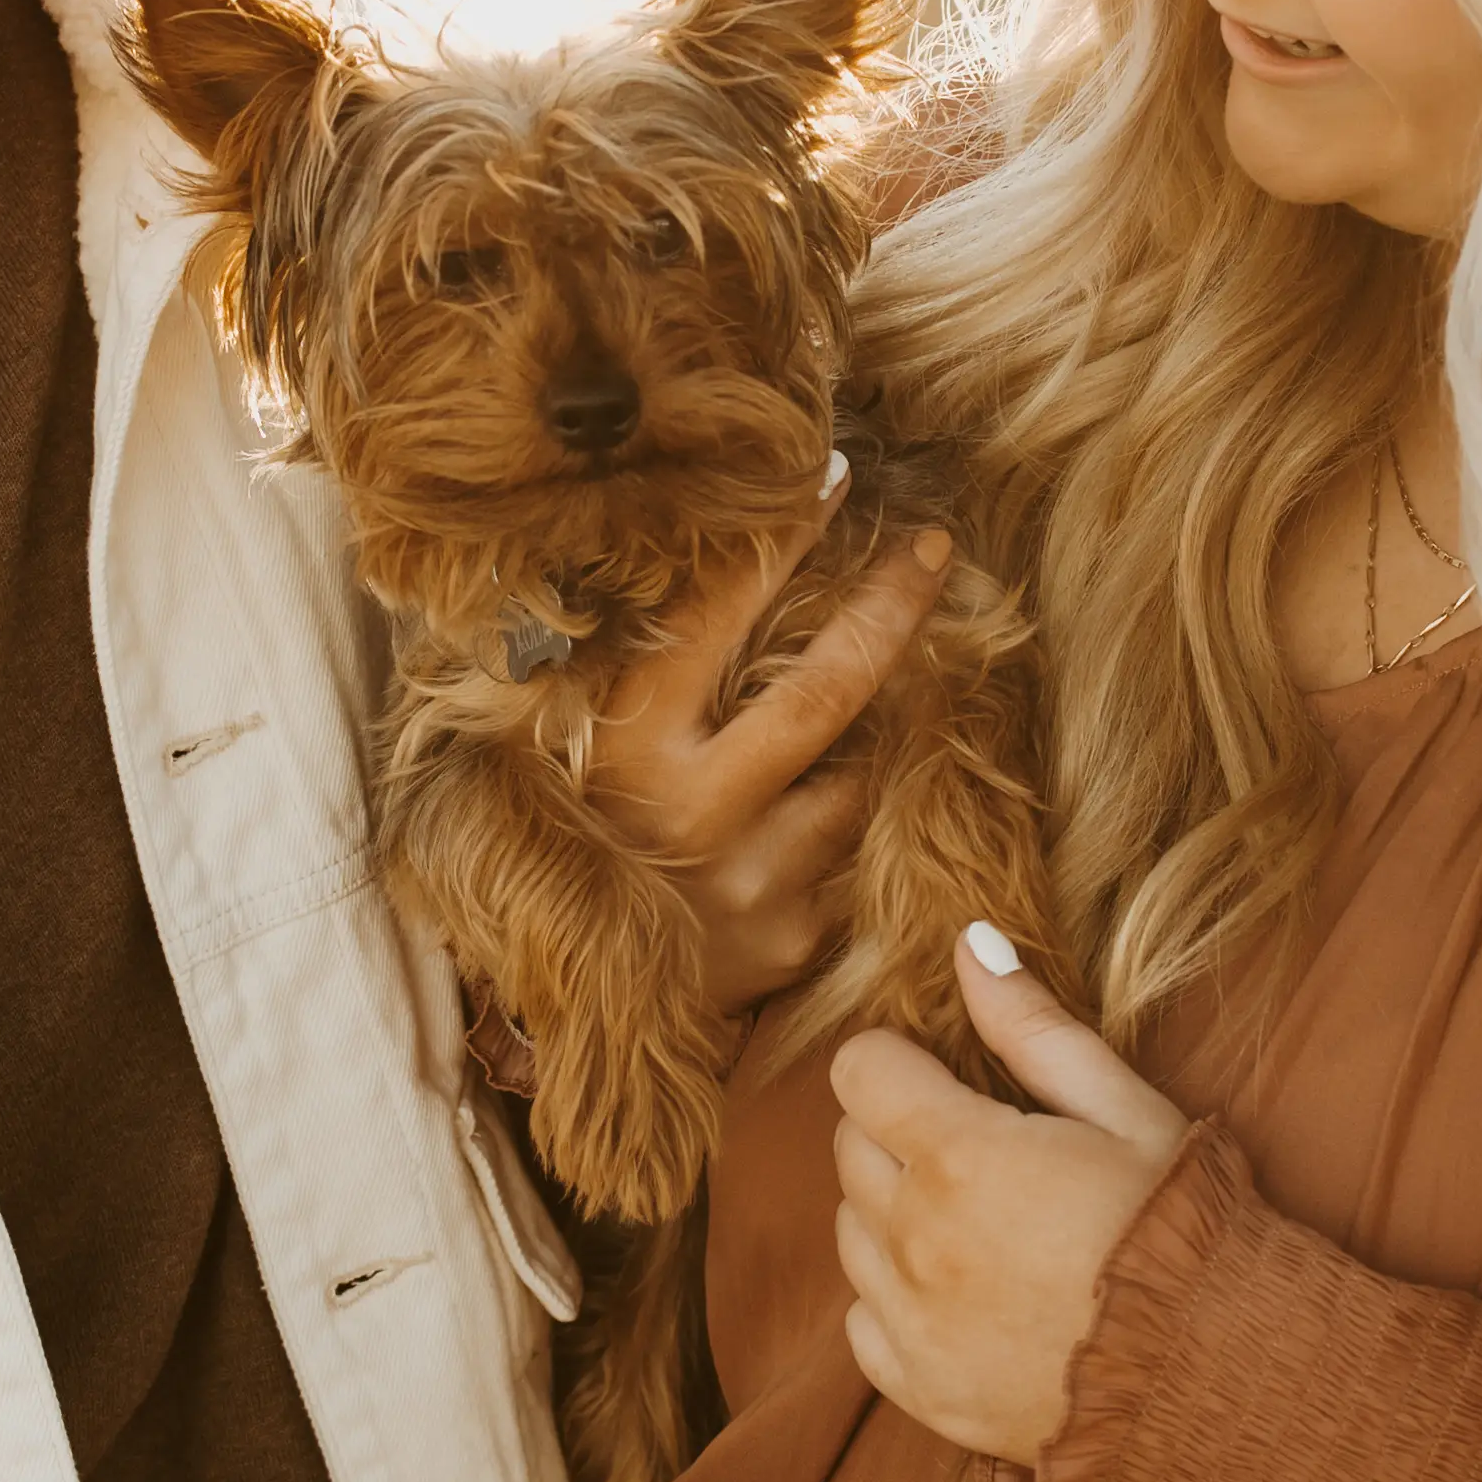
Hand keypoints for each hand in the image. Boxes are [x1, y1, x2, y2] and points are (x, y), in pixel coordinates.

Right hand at [583, 473, 954, 1011]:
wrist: (568, 1008)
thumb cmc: (557, 849)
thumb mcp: (548, 751)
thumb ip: (613, 675)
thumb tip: (682, 559)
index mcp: (624, 746)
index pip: (715, 615)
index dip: (779, 541)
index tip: (832, 473)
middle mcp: (692, 809)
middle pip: (825, 690)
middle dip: (888, 610)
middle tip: (933, 548)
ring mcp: (752, 879)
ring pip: (852, 781)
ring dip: (861, 749)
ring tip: (852, 727)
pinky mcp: (792, 939)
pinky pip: (845, 860)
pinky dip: (841, 833)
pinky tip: (811, 827)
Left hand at [833, 932, 1190, 1462]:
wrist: (1224, 1376)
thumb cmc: (1187, 1228)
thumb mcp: (1126, 1110)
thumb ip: (1033, 1028)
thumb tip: (968, 944)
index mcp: (960, 1157)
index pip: (859, 1072)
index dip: (899, 1060)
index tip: (941, 1072)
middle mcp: (916, 1241)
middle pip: (849, 1150)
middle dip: (897, 1130)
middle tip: (977, 1145)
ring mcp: (912, 1323)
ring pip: (851, 1235)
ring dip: (894, 1214)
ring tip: (982, 1223)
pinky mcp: (922, 1390)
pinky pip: (863, 1323)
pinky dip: (895, 1301)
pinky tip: (964, 1294)